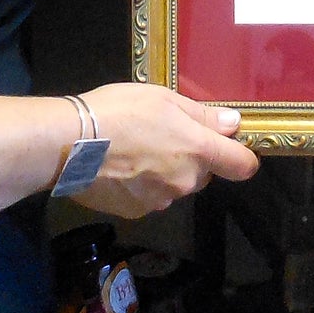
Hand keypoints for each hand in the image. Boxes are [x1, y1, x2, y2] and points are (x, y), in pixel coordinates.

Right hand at [68, 81, 257, 218]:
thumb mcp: (165, 99)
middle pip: (203, 173)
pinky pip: (150, 197)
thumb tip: (233, 124)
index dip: (241, 156)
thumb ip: (203, 116)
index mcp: (198, 151)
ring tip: (135, 148)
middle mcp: (185, 182)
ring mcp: (160, 200)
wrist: (71, 143)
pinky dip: (142, 185)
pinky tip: (121, 166)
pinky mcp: (135, 213)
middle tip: (163, 134)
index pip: (242, 165)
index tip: (231, 145)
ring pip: (175, 185)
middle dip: (191, 158)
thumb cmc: (121, 111)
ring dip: (165, 172)